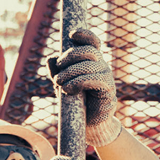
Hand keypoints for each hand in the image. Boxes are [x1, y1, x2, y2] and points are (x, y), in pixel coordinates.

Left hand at [47, 28, 121, 147]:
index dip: (85, 35)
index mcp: (92, 61)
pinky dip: (78, 82)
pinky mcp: (108, 90)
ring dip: (70, 72)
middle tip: (59, 67)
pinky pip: (94, 79)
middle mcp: (101, 66)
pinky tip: (68, 89)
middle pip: (89, 50)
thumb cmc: (77, 103)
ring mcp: (106, 77)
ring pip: (89, 64)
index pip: (93, 42)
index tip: (72, 35)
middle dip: (70, 55)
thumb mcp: (63, 84)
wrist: (89, 124)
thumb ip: (56, 71)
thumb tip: (50, 58)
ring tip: (59, 83)